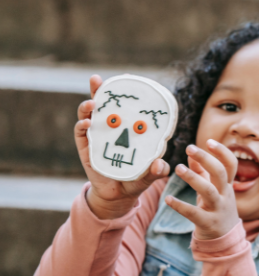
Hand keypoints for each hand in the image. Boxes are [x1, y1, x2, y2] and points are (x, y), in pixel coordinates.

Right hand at [76, 75, 170, 219]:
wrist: (119, 196)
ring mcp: (97, 137)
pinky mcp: (86, 148)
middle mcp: (110, 129)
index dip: (124, 93)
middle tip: (97, 79)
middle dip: (99, 90)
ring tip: (92, 103)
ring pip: (89, 115)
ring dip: (88, 106)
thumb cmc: (136, 179)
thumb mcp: (150, 174)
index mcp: (127, 129)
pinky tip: (87, 123)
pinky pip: (81, 133)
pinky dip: (82, 126)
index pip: (125, 108)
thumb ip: (157, 170)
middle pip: (104, 105)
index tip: (126, 79)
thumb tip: (160, 164)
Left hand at [164, 140, 239, 240]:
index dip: (222, 152)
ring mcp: (218, 210)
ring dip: (194, 178)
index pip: (231, 165)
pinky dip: (180, 205)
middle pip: (221, 173)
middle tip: (190, 147)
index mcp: (227, 186)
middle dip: (207, 159)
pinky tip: (168, 198)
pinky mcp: (208, 223)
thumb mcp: (212, 190)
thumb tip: (190, 154)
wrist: (224, 241)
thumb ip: (202, 172)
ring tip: (178, 168)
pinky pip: (194, 213)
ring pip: (209, 191)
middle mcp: (225, 196)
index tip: (208, 141)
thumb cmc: (216, 210)